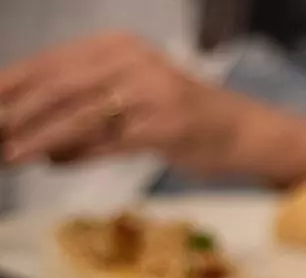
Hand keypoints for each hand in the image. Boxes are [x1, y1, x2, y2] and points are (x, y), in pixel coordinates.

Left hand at [0, 32, 240, 170]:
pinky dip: (79, 155)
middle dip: (16, 114)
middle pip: (58, 87)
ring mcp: (152, 93)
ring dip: (39, 138)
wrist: (242, 130)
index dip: (10, 84)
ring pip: (80, 116)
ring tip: (10, 155)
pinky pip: (110, 142)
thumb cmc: (179, 114)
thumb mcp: (127, 94)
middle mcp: (133, 61)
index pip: (49, 63)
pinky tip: (55, 165)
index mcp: (117, 46)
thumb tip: (18, 124)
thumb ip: (80, 103)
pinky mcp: (166, 127)